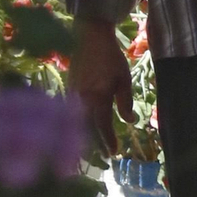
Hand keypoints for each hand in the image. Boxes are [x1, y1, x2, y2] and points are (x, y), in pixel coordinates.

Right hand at [70, 18, 133, 155]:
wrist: (87, 38)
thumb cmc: (110, 57)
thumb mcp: (124, 78)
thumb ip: (125, 101)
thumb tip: (129, 121)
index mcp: (96, 98)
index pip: (102, 125)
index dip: (108, 140)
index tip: (114, 153)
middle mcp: (80, 100)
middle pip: (86, 129)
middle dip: (94, 144)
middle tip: (102, 157)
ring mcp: (71, 96)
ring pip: (77, 122)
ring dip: (84, 136)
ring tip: (91, 150)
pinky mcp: (67, 90)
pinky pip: (71, 113)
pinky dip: (77, 124)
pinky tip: (81, 130)